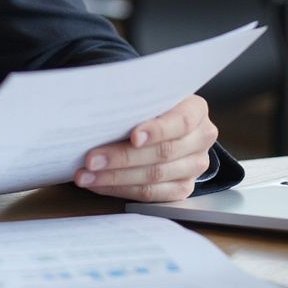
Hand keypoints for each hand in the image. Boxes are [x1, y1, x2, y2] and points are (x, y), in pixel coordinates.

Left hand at [74, 94, 217, 201]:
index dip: (157, 130)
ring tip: (86, 175)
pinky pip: (151, 195)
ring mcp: (194, 166)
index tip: (133, 136)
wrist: (156, 118)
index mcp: (196, 109)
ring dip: (115, 177)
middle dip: (122, 157)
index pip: (181, 122)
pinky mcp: (182, 187)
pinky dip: (121, 189)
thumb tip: (100, 103)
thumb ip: (132, 97)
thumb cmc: (144, 102)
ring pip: (155, 176)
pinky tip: (98, 184)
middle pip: (163, 153)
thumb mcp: (143, 93)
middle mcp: (200, 139)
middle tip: (91, 159)